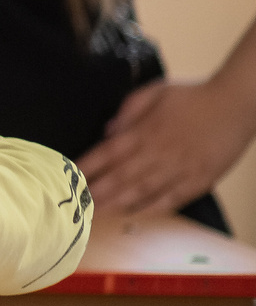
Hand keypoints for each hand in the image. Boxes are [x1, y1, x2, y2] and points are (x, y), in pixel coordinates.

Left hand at [79, 78, 255, 215]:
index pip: (108, 152)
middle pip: (121, 176)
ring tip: (98, 212)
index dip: (87, 166)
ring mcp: (181, 169)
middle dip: (97, 191)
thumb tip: (108, 132)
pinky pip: (172, 199)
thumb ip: (129, 111)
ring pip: (143, 191)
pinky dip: (153, 208)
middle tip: (77, 203)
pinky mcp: (200, 180)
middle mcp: (160, 153)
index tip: (69, 177)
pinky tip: (135, 214)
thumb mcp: (155, 92)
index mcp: (145, 131)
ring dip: (118, 203)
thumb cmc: (192, 96)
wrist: (236, 104)